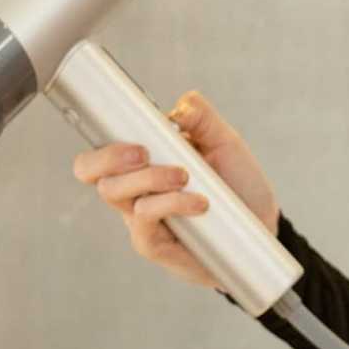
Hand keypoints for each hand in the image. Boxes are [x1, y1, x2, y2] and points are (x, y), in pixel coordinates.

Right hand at [70, 88, 279, 291]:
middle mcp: (132, 190)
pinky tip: (199, 202)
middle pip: (90, 170)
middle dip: (110, 156)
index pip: (99, 151)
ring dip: (150, 178)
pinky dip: (171, 203)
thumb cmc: (236, 185)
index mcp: (142, 162)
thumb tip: (181, 105)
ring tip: (186, 176)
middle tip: (144, 153)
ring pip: (114, 192)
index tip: (125, 125)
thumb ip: (203, 119)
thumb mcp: (225, 143)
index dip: (99, 139)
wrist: (258, 223)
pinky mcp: (150, 243)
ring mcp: (138, 218)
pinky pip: (144, 217)